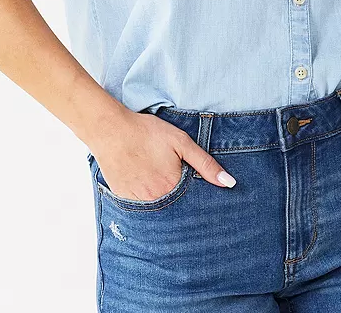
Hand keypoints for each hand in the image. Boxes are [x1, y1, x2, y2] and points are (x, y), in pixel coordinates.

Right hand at [91, 109, 235, 200]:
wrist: (111, 131)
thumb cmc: (147, 133)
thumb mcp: (181, 142)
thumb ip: (206, 164)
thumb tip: (229, 183)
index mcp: (174, 188)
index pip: (194, 202)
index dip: (197, 196)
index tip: (196, 187)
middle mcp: (157, 201)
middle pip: (176, 208)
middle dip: (181, 200)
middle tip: (172, 177)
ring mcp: (139, 204)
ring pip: (159, 209)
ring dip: (164, 200)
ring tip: (158, 179)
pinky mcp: (124, 201)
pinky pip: (140, 208)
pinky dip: (146, 199)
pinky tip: (144, 181)